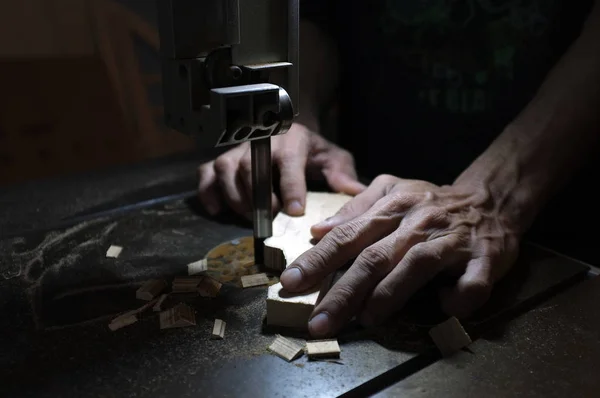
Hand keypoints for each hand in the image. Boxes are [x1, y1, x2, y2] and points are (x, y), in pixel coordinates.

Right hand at [197, 123, 365, 216]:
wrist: (288, 131)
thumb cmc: (312, 150)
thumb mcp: (333, 157)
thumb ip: (343, 173)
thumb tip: (357, 193)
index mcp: (292, 139)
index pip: (289, 160)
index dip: (291, 186)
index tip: (295, 211)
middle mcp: (260, 141)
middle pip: (250, 166)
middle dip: (258, 196)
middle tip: (271, 217)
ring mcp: (237, 149)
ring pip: (225, 169)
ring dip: (235, 197)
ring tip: (250, 216)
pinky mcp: (222, 159)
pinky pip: (205, 173)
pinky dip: (208, 192)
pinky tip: (218, 210)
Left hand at [280, 174, 520, 337]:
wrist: (491, 198)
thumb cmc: (432, 201)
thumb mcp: (391, 192)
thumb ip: (355, 210)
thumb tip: (318, 231)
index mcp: (393, 206)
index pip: (347, 235)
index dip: (318, 260)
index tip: (290, 284)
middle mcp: (418, 222)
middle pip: (374, 257)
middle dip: (342, 291)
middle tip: (318, 321)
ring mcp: (452, 240)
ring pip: (416, 266)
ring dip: (390, 294)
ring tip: (366, 319)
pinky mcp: (485, 258)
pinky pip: (472, 281)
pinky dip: (460, 297)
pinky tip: (446, 307)